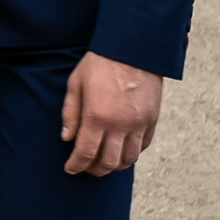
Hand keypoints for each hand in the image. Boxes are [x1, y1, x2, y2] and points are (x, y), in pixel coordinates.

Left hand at [62, 52, 161, 175]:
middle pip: (109, 162)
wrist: (132, 49)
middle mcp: (120, 125)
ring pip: (129, 159)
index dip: (76, 165)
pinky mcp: (152, 120)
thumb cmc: (99, 63)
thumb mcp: (75, 84)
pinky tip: (121, 150)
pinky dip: (131, 154)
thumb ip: (70, 113)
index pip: (86, 152)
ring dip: (115, 165)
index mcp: (97, 116)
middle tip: (85, 168)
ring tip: (103, 162)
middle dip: (94, 170)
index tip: (70, 169)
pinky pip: (143, 146)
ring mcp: (139, 124)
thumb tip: (67, 138)